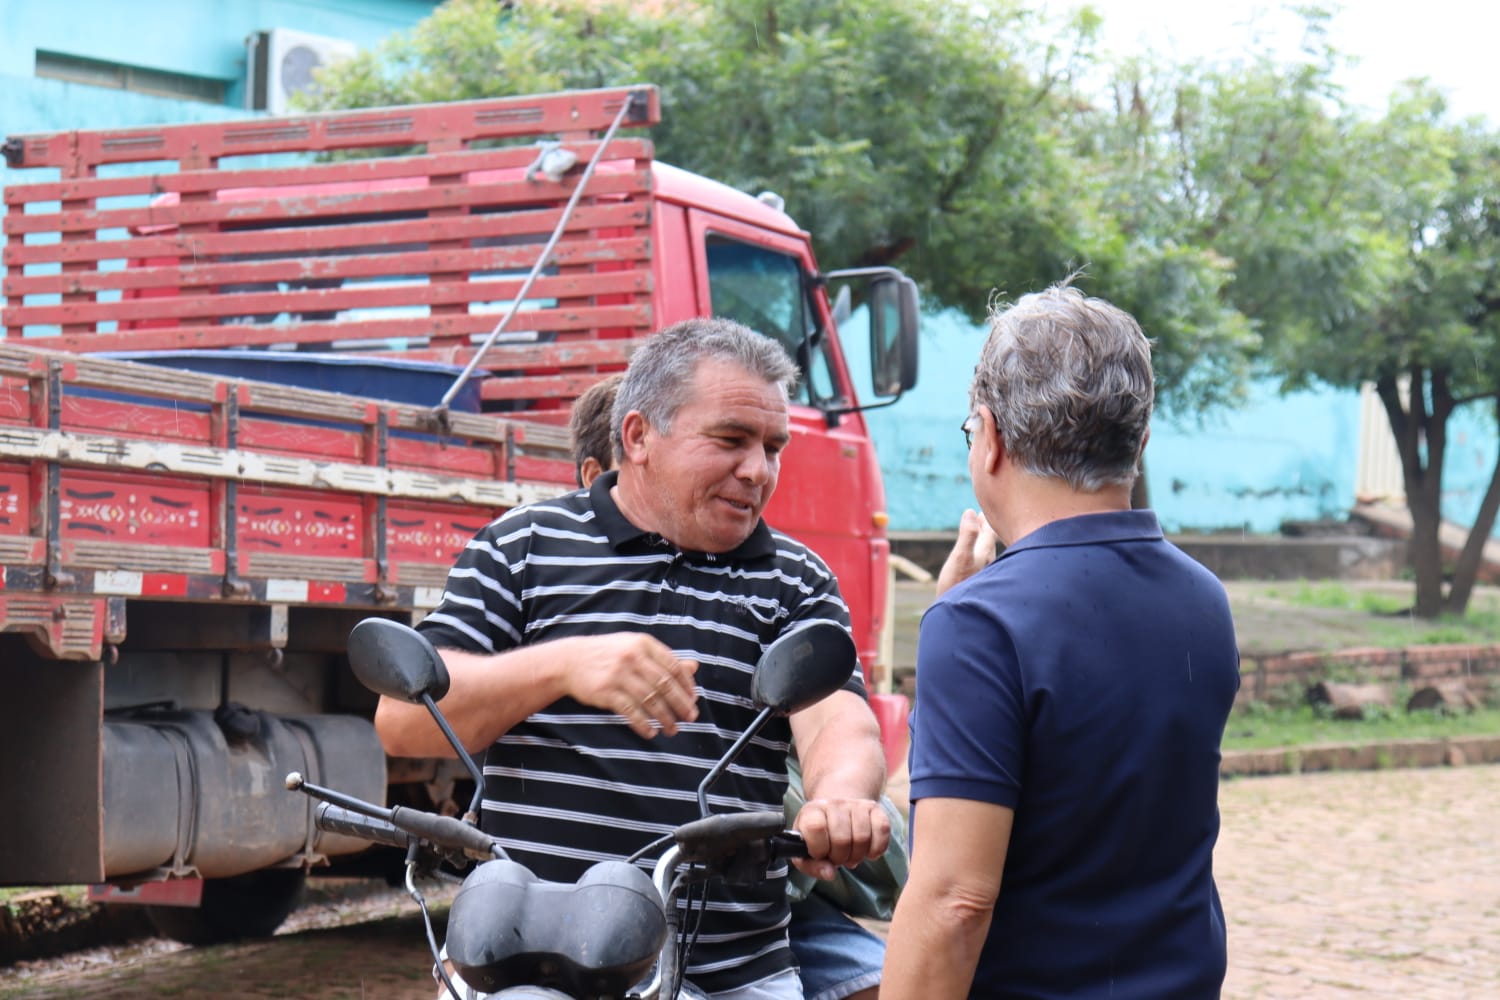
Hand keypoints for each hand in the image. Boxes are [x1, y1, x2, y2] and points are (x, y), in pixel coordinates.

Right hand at [555, 633, 698, 738]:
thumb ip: (664, 659)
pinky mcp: (606, 691)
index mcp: (644, 644)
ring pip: (651, 700)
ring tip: (672, 730)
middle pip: (665, 685)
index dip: (687, 686)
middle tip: (690, 718)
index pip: (674, 667)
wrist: (570, 660)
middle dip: (681, 704)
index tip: (693, 700)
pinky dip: (643, 724)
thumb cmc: (609, 655)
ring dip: (665, 718)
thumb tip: (694, 667)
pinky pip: (631, 712)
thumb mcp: (636, 649)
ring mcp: (619, 674)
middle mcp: (633, 657)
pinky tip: (651, 732)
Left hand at [791, 797, 890, 880]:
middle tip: (838, 858)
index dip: (819, 848)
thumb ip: (812, 866)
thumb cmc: (819, 836)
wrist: (836, 811)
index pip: (815, 827)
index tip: (820, 854)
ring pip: (863, 837)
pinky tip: (868, 852)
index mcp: (812, 812)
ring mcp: (856, 804)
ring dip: (858, 855)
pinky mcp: (875, 808)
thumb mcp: (806, 852)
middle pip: (842, 838)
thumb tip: (830, 873)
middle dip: (840, 857)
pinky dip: (877, 848)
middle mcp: (834, 804)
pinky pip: (882, 830)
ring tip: (851, 855)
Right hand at [936, 508, 997, 595]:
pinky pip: (984, 568)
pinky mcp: (981, 589)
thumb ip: (967, 536)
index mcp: (985, 555)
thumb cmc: (957, 587)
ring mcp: (986, 578)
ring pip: (988, 556)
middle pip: (990, 544)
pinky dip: (981, 560)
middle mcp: (989, 565)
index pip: (989, 533)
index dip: (986, 522)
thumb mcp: (960, 558)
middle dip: (987, 532)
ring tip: (982, 540)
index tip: (983, 511)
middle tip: (984, 520)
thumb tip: (970, 512)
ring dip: (985, 545)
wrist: (958, 618)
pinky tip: (978, 568)